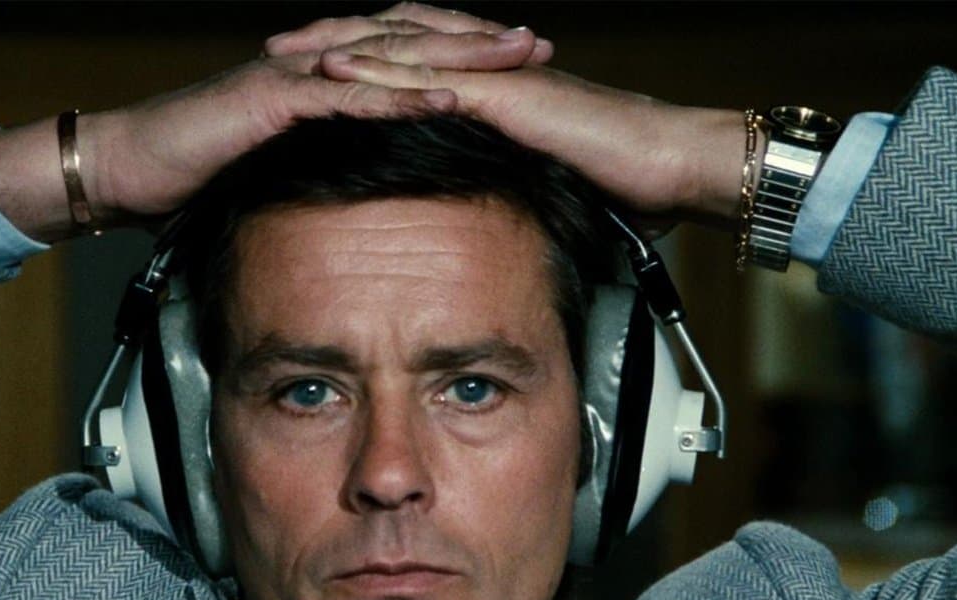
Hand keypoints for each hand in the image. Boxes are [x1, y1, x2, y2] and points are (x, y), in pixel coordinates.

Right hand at [88, 3, 553, 217]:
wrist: (126, 167)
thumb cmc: (197, 169)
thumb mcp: (276, 164)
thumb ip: (320, 158)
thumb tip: (359, 181)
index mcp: (319, 77)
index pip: (402, 55)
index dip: (459, 55)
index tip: (517, 66)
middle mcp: (313, 63)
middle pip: (410, 40)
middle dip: (476, 41)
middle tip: (537, 43)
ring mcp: (294, 74)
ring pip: (388, 56)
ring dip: (454, 56)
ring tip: (512, 59)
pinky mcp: (272, 99)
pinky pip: (347, 96)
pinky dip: (399, 95)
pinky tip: (446, 97)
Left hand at [271, 6, 744, 227]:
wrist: (677, 164)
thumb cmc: (629, 177)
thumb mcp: (554, 179)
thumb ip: (519, 180)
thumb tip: (502, 207)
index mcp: (495, 88)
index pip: (419, 57)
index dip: (366, 56)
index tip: (317, 65)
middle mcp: (490, 71)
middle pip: (397, 36)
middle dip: (335, 36)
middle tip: (279, 44)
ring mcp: (496, 77)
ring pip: (405, 44)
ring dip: (340, 42)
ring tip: (287, 48)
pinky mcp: (505, 94)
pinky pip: (431, 74)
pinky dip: (379, 68)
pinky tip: (336, 68)